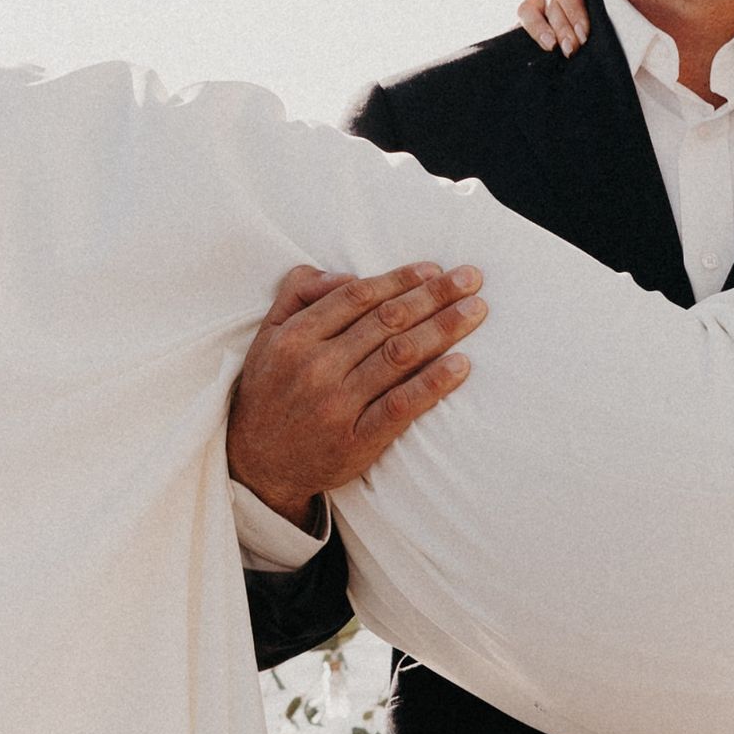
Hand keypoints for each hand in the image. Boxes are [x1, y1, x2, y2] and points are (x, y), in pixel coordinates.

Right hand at [227, 259, 484, 519]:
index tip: (434, 270)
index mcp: (296, 337)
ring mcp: (337, 405)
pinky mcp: (356, 441)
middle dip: (434, 296)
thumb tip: (347, 275)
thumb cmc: (271, 391)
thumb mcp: (269, 335)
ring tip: (475, 312)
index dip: (400, 280)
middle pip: (387, 322)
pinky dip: (433, 383)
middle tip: (471, 279)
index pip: (358, 297)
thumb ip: (299, 294)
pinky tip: (460, 365)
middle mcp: (316, 367)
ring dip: (443, 329)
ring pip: (399, 357)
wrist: (257, 464)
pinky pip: (402, 406)